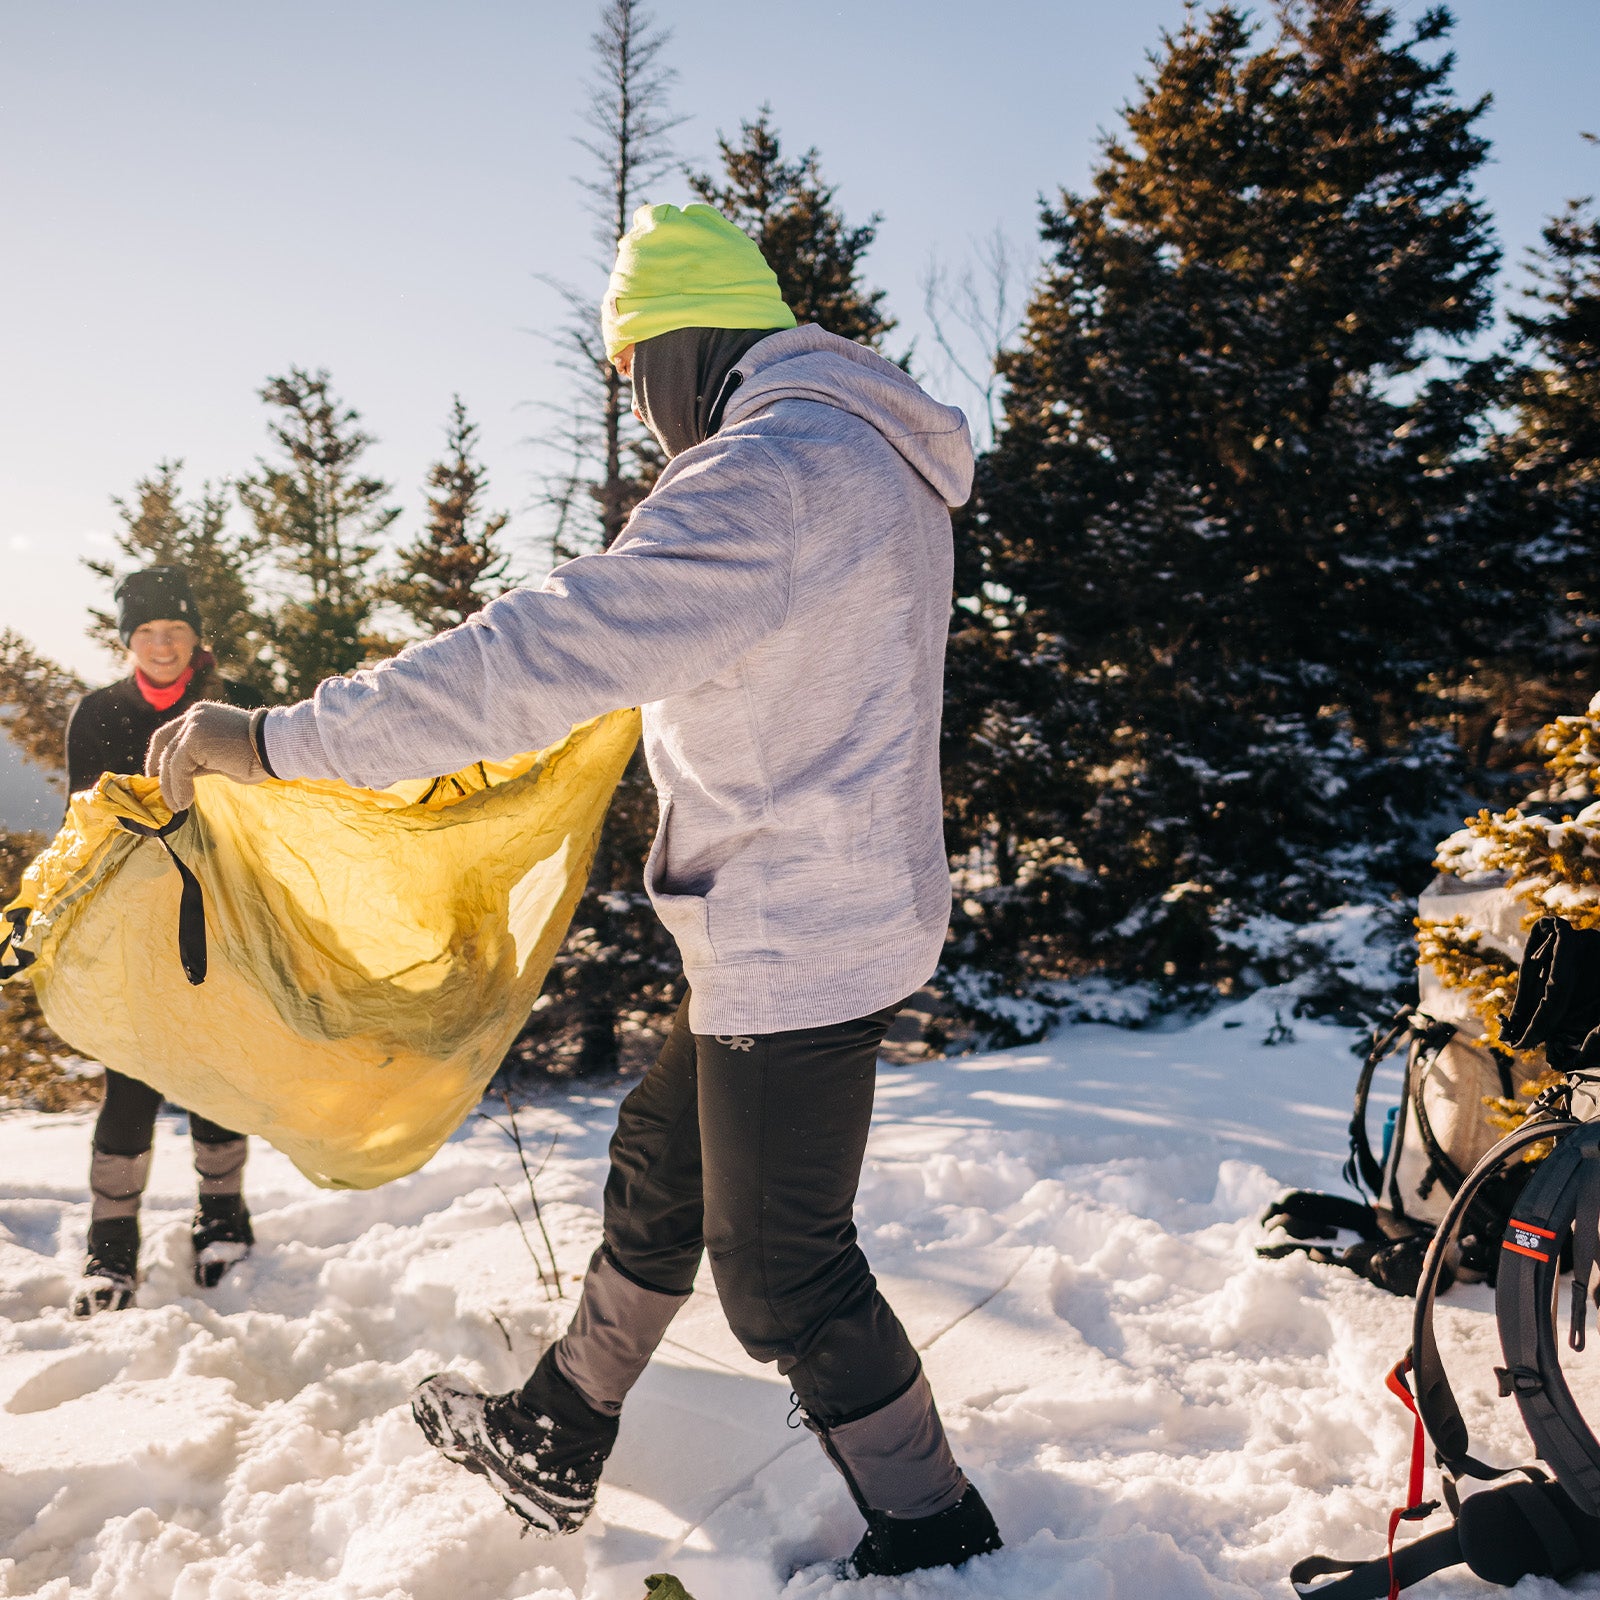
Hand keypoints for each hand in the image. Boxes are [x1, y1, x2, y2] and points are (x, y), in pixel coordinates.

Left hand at [146, 703, 268, 810]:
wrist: (277, 746)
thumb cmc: (259, 754)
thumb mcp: (223, 756)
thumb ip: (202, 760)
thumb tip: (183, 777)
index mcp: (202, 715)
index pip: (170, 734)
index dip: (159, 755)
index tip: (157, 775)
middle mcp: (195, 716)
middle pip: (164, 742)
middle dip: (158, 769)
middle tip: (160, 793)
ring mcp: (193, 726)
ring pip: (170, 759)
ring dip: (170, 786)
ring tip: (177, 806)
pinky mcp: (194, 740)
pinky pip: (177, 768)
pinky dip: (177, 787)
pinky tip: (184, 802)